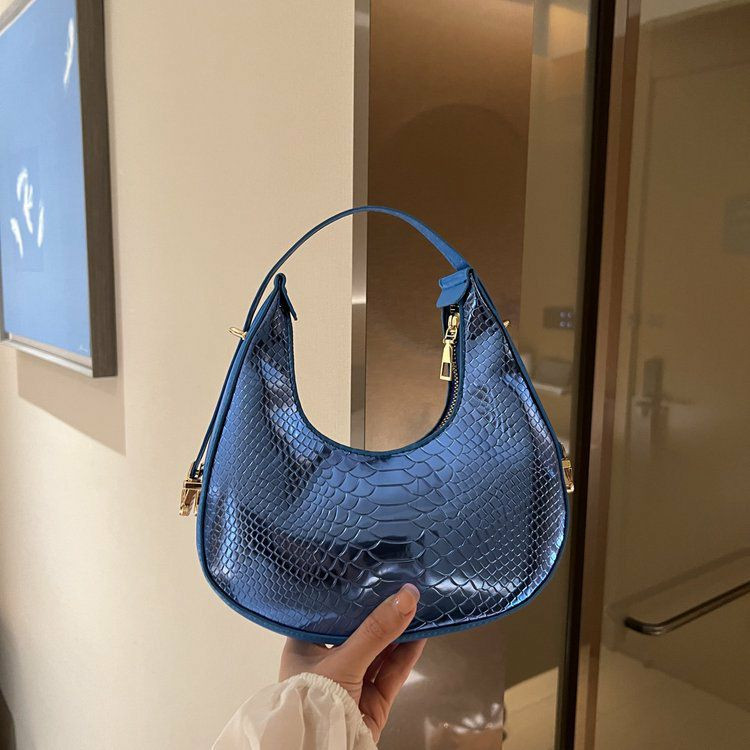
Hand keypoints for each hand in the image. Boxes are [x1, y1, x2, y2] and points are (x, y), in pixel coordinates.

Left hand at [279, 583, 425, 741]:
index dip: (350, 595)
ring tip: (415, 604)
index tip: (371, 574)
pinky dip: (407, 654)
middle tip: (399, 586)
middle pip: (359, 632)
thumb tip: (407, 596)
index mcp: (305, 647)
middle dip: (379, 613)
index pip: (329, 613)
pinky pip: (392, 672)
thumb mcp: (343, 659)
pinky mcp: (373, 702)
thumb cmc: (315, 700)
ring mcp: (353, 683)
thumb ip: (376, 630)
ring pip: (379, 651)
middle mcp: (328, 663)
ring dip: (398, 631)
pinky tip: (420, 633)